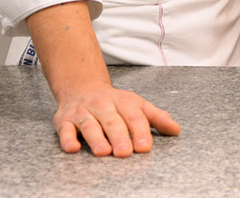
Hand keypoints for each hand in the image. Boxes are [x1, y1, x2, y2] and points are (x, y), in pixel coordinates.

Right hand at [52, 82, 179, 157]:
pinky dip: (68, 139)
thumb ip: (157, 118)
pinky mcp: (64, 120)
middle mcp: (103, 105)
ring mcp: (83, 112)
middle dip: (119, 137)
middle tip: (125, 153)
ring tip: (103, 152)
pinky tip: (73, 148)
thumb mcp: (138, 105)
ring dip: (96, 139)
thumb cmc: (114, 103)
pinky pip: (65, 130)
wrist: (82, 88)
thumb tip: (176, 130)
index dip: (140, 131)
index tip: (144, 147)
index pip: (134, 116)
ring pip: (90, 125)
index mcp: (124, 101)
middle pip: (112, 121)